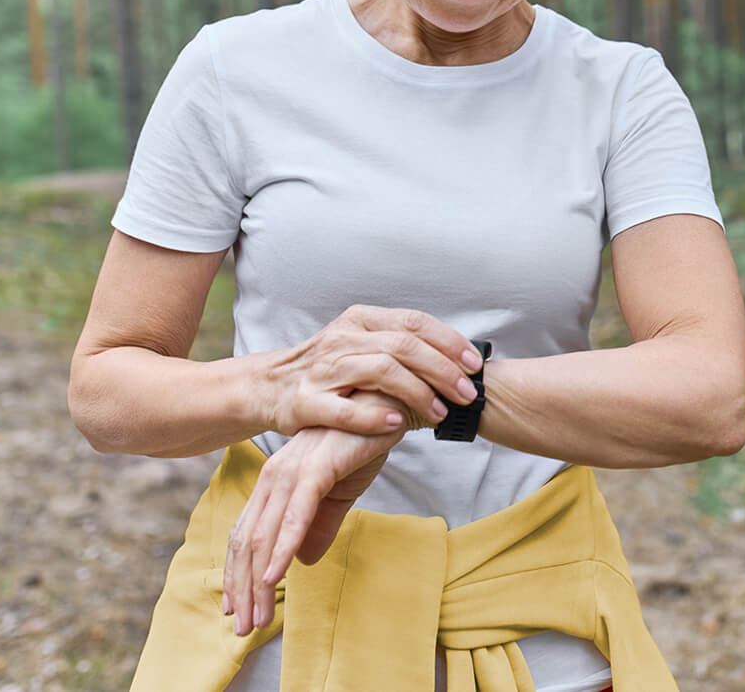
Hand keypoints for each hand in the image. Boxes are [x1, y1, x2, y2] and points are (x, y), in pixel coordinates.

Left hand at [222, 422, 398, 635]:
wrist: (390, 403)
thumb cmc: (363, 441)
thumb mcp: (340, 492)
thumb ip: (319, 525)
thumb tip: (302, 562)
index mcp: (276, 482)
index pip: (246, 535)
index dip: (237, 575)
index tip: (234, 610)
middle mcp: (275, 477)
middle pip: (247, 541)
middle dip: (242, 588)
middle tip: (241, 628)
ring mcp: (292, 471)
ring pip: (264, 535)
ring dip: (258, 580)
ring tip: (256, 616)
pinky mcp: (316, 468)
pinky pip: (294, 515)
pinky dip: (281, 548)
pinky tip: (275, 577)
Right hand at [268, 305, 484, 436]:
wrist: (268, 387)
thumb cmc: (329, 370)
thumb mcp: (362, 345)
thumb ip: (400, 346)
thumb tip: (457, 357)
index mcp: (361, 320)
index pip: (414, 322)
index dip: (449, 343)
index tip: (475, 365)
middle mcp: (343, 338)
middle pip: (404, 346)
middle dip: (443, 371)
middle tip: (468, 394)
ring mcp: (323, 369)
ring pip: (380, 371)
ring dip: (417, 393)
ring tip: (441, 412)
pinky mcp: (305, 401)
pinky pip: (344, 409)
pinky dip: (373, 416)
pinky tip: (397, 425)